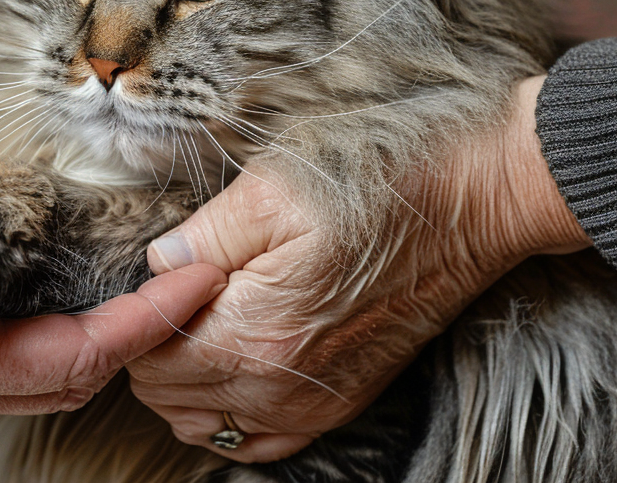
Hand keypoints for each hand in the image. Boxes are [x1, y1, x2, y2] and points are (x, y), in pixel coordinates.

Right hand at [0, 182, 227, 420]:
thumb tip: (39, 256)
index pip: (74, 357)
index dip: (140, 324)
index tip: (188, 287)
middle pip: (70, 381)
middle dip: (138, 339)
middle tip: (187, 287)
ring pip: (46, 379)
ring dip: (104, 343)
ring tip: (148, 293)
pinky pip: (12, 363)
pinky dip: (59, 338)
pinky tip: (77, 298)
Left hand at [126, 77, 590, 461]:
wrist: (479, 197)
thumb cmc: (383, 177)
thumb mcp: (273, 184)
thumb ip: (201, 236)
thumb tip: (157, 267)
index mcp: (256, 334)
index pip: (148, 359)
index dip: (137, 312)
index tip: (160, 268)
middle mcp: (282, 387)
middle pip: (169, 397)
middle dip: (154, 346)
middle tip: (179, 284)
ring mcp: (316, 403)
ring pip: (208, 424)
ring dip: (187, 380)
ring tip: (201, 315)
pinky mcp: (344, 400)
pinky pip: (261, 438)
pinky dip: (231, 410)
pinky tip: (235, 356)